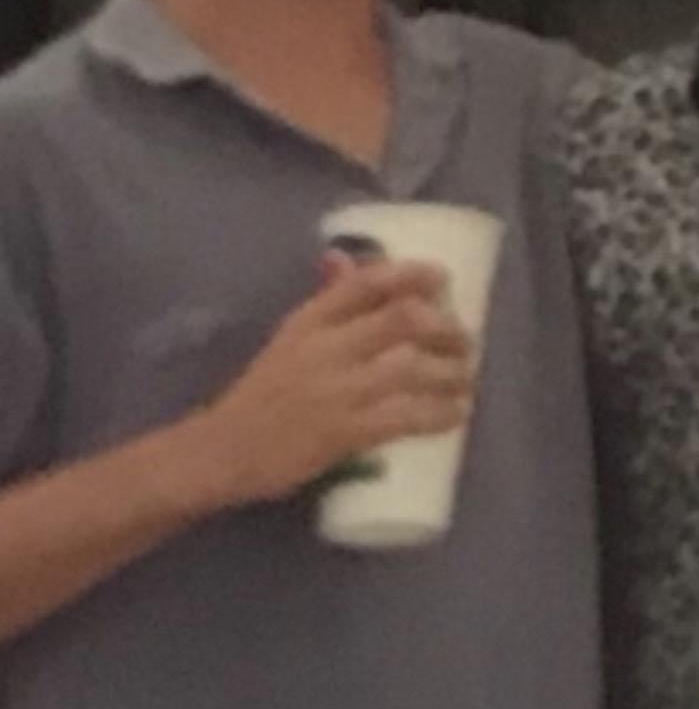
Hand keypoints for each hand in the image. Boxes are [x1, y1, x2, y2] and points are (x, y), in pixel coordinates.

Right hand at [187, 256, 473, 508]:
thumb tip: (346, 258)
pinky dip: (438, 414)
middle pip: (401, 320)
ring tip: (466, 381)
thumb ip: (325, 303)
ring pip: (410, 368)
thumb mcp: (290, 339)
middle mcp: (325, 348)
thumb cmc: (262, 394)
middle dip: (445, 329)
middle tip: (464, 342)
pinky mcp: (344, 432)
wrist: (223, 449)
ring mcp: (336, 390)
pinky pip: (405, 417)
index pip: (366, 283)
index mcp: (309, 320)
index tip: (441, 278)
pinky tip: (456, 415)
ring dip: (450, 373)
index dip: (411, 275)